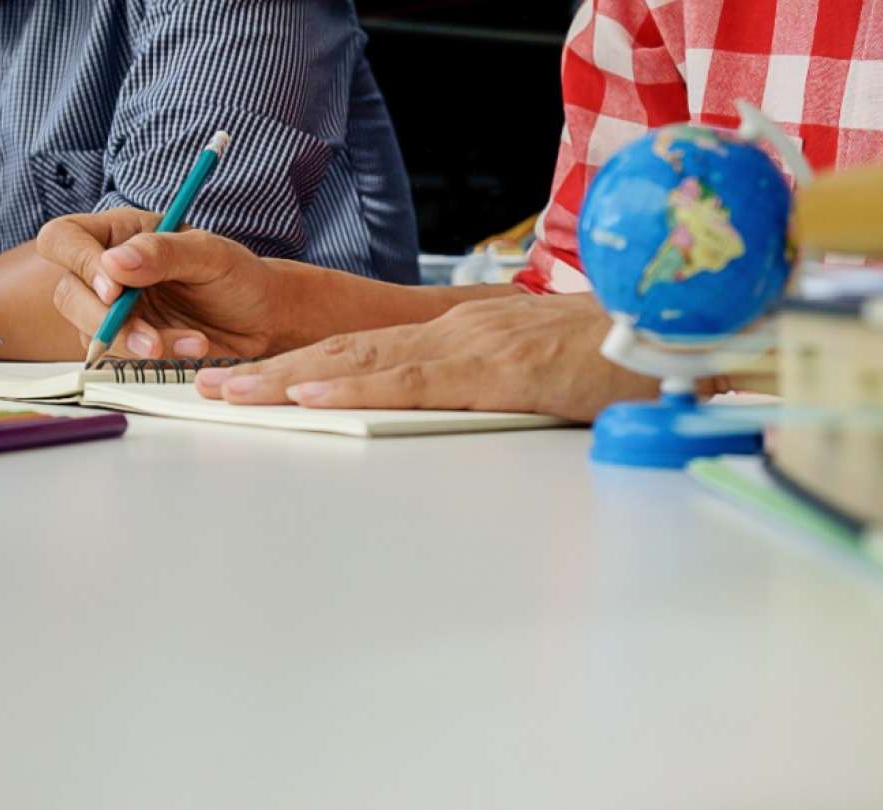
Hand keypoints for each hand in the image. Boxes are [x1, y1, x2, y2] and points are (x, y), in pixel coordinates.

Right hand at [37, 209, 279, 359]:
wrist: (263, 320)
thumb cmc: (238, 276)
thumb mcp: (210, 254)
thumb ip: (163, 252)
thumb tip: (114, 264)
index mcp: (119, 233)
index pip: (64, 239)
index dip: (79, 264)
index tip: (114, 289)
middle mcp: (108, 271)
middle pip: (67, 294)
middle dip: (104, 320)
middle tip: (148, 336)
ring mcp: (113, 311)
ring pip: (89, 333)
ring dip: (135, 344)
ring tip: (193, 340)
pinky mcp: (126, 344)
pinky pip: (119, 357)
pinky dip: (154, 358)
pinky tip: (192, 347)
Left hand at [193, 293, 661, 420]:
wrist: (675, 332)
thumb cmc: (608, 357)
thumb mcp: (528, 370)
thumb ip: (477, 384)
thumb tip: (431, 404)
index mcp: (454, 337)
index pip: (360, 351)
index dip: (297, 366)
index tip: (247, 381)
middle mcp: (450, 333)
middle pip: (343, 353)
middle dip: (270, 371)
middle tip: (207, 386)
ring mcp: (471, 346)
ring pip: (362, 362)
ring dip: (289, 378)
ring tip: (231, 391)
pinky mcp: (498, 370)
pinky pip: (413, 381)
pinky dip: (356, 387)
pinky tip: (310, 395)